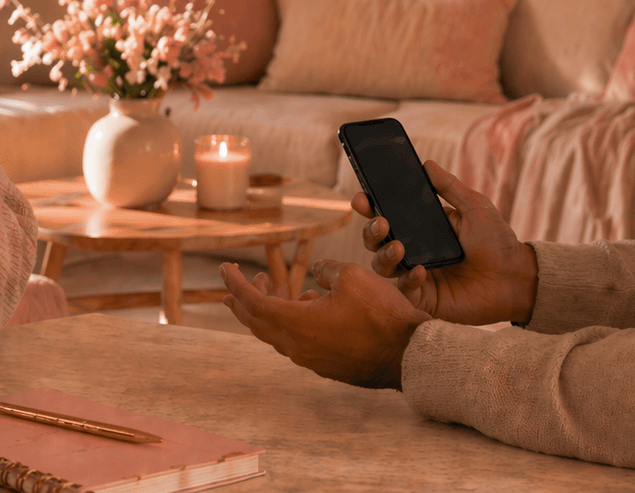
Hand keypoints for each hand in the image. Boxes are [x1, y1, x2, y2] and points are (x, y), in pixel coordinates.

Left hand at [220, 260, 430, 389]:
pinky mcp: (327, 366)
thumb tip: (317, 273)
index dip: (237, 283)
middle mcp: (297, 347)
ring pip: (277, 334)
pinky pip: (298, 343)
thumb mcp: (352, 277)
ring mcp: (312, 360)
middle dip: (243, 301)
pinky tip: (308, 307)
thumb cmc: (382, 315)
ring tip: (273, 290)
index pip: (253, 303)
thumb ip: (327, 271)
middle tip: (235, 286)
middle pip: (257, 323)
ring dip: (270, 312)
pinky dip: (292, 323)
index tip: (225, 268)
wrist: (409, 355)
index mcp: (296, 324)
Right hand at [354, 161, 538, 325]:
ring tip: (399, 247)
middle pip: (377, 240)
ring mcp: (416, 274)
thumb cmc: (498, 243)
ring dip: (384, 253)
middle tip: (381, 222)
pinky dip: (407, 279)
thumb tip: (427, 164)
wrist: (516, 279)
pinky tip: (419, 271)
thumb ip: (450, 187)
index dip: (371, 207)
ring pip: (382, 265)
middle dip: (371, 230)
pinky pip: (403, 289)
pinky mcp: (424, 297)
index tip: (362, 197)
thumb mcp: (475, 207)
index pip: (388, 215)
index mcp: (422, 227)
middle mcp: (414, 250)